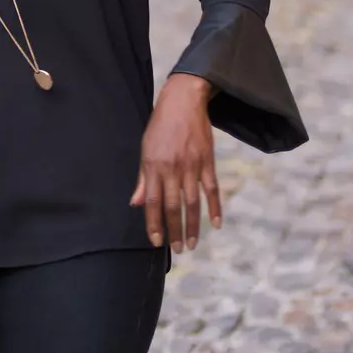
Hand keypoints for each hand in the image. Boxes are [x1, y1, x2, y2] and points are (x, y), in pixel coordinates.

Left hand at [132, 73, 218, 252]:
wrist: (183, 102)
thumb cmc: (160, 127)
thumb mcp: (145, 149)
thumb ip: (143, 178)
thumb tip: (136, 203)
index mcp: (153, 166)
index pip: (152, 202)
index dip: (153, 223)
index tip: (156, 241)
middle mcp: (172, 168)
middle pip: (172, 206)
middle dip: (174, 230)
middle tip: (178, 249)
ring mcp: (191, 166)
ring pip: (192, 203)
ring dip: (193, 225)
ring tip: (192, 243)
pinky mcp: (207, 162)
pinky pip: (212, 189)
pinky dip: (214, 207)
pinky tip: (215, 224)